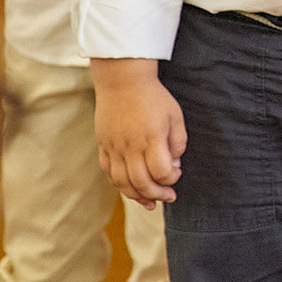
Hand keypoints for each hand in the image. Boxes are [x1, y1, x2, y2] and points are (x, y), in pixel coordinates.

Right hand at [90, 59, 186, 206]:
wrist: (122, 79)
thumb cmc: (153, 96)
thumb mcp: (175, 116)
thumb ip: (178, 143)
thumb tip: (175, 166)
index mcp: (152, 137)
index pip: (161, 172)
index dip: (172, 179)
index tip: (176, 173)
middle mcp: (131, 145)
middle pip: (141, 183)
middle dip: (157, 195)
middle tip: (168, 197)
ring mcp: (114, 147)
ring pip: (122, 182)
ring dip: (137, 196)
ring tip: (149, 202)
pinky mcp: (103, 144)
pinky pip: (108, 172)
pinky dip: (119, 184)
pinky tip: (130, 188)